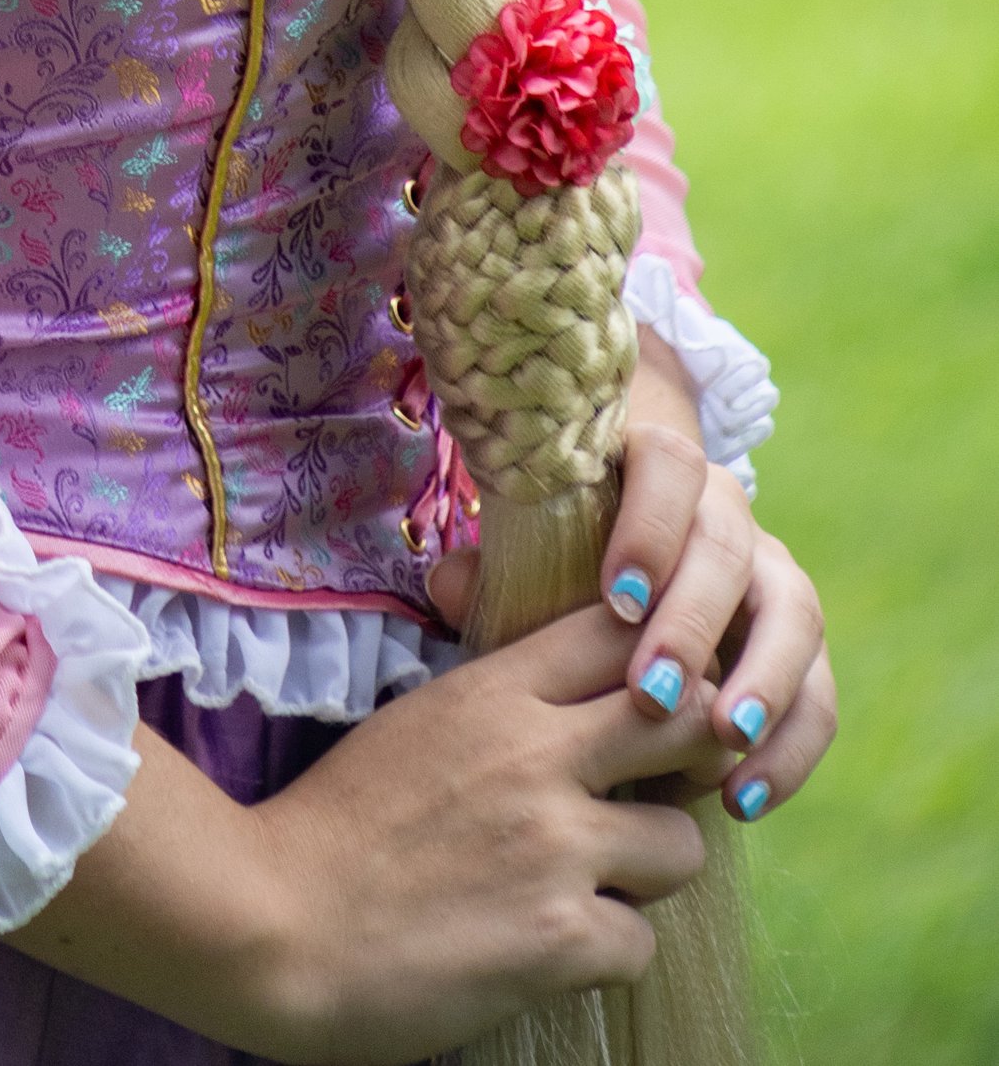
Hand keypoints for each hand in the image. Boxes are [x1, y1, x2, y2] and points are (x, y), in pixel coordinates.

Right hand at [9, 606, 709, 1060]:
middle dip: (686, 759)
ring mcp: (556, 848)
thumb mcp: (414, 724)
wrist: (274, 927)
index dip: (655, 662)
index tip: (645, 701)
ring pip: (683, 846)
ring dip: (648, 872)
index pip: (621, 632)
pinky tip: (552, 950)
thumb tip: (562, 691)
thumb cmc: (332, 827)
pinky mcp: (563, 939)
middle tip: (654, 791)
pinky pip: (640, 942)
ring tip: (593, 884)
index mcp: (492, 693)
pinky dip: (605, 953)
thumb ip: (494, 701)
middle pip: (688, 721)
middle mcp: (538, 756)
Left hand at [542, 323, 835, 825]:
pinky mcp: (801, 648)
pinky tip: (743, 799)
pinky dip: (789, 748)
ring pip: (795, 616)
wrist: (631, 580)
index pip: (669, 465)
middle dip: (695, 622)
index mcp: (658, 468)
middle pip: (731, 546)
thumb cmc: (563, 568)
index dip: (649, 527)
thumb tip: (445, 581)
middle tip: (653, 693)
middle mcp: (727, 512)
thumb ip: (493, 571)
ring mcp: (773, 576)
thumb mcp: (528, 561)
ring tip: (720, 745)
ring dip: (765, 684)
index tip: (615, 600)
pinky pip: (817, 695)